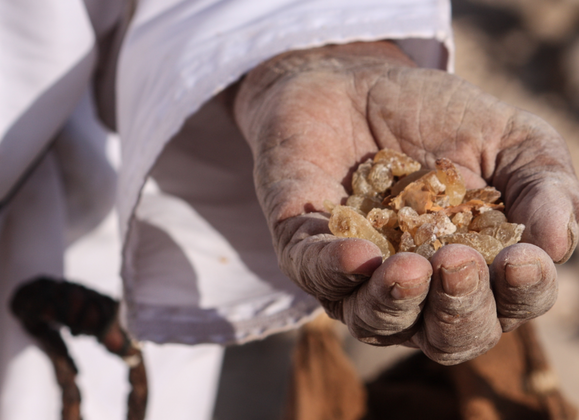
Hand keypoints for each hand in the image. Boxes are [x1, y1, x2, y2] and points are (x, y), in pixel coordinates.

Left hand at [233, 41, 578, 364]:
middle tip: (458, 263)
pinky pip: (314, 273)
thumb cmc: (437, 118)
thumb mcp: (507, 138)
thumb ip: (543, 183)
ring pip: (375, 321)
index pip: (506, 306)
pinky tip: (360, 255)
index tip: (523, 259)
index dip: (519, 293)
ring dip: (396, 302)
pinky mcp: (301, 248)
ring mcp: (354, 276)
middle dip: (457, 309)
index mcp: (474, 271)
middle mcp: (415, 290)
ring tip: (413, 268)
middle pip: (443, 335)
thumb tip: (558, 243)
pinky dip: (335, 269)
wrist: (353, 81)